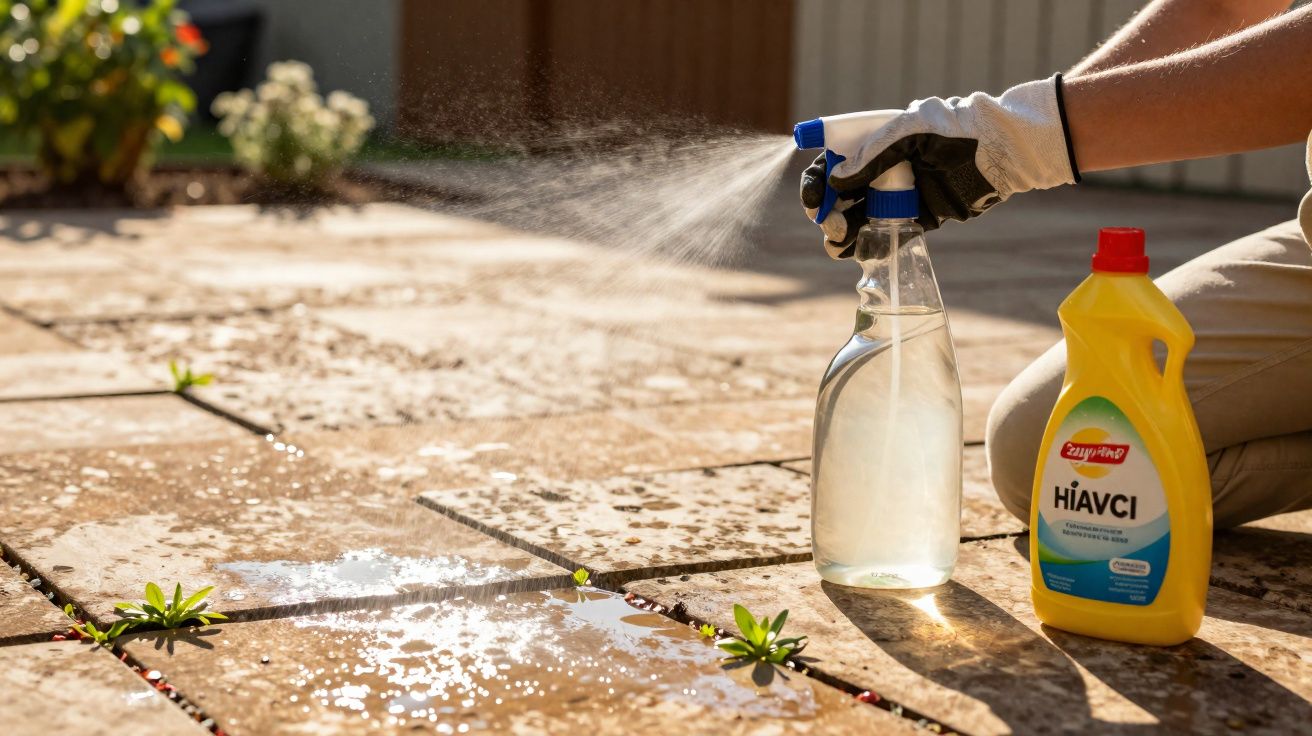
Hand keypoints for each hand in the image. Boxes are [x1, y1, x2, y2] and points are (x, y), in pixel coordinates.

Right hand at [800, 74, 1079, 257]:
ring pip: (856, 219)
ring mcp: (895, 196)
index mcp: (871, 144)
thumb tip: (836, 180)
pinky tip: (859, 253)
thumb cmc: (953, 133)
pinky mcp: (914, 219)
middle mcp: (879, 171)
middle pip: (837, 196)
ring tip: (840, 243)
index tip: (813, 200)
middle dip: (827, 212)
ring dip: (842, 233)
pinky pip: (884, 236)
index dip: (815, 182)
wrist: (998, 153)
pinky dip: (869, 247)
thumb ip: (872, 155)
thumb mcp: (909, 134)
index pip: (830, 163)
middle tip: (832, 224)